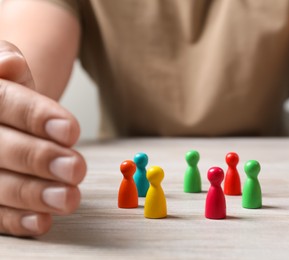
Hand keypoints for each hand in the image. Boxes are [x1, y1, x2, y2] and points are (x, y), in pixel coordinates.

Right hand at [0, 41, 85, 236]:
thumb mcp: (8, 68)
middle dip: (39, 159)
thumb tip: (10, 63)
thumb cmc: (10, 92)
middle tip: (76, 168)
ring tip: (69, 198)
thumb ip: (6, 63)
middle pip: (0, 149)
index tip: (71, 130)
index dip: (35, 117)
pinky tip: (43, 221)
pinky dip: (18, 220)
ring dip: (33, 194)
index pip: (4, 103)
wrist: (3, 114)